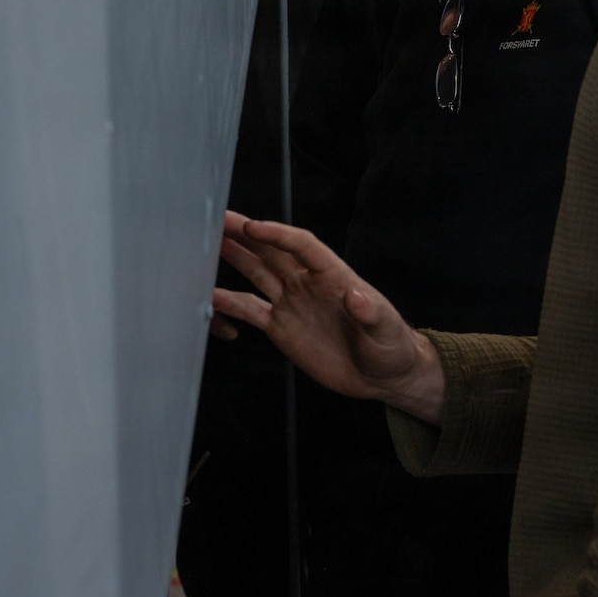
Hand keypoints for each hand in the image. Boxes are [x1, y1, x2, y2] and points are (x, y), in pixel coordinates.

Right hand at [211, 211, 445, 422]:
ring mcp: (291, 304)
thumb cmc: (391, 347)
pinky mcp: (281, 328)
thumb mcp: (387, 330)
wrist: (382, 377)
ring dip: (233, 257)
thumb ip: (372, 313)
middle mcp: (307, 284)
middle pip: (271, 251)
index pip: (302, 245)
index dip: (278, 234)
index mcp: (333, 275)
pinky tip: (209, 299)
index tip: (254, 226)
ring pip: (256, 274)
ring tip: (206, 244)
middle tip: (218, 219)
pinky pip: (250, 311)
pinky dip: (228, 305)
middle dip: (245, 234)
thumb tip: (356, 297)